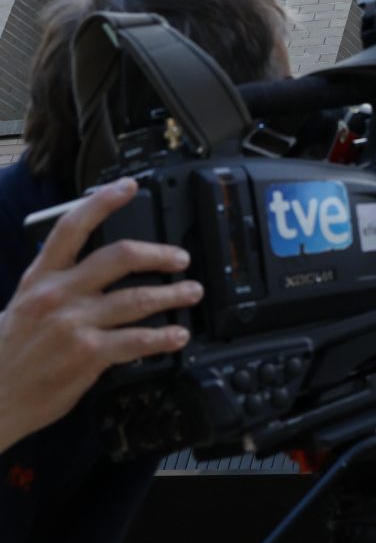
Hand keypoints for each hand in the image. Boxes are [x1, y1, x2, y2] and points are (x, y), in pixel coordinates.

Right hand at [0, 179, 203, 452]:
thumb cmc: (7, 355)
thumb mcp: (21, 307)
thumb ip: (56, 286)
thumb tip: (93, 274)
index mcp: (40, 279)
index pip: (71, 228)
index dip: (102, 201)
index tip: (128, 186)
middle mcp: (59, 295)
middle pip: (119, 257)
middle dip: (158, 254)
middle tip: (180, 258)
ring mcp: (75, 324)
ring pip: (137, 298)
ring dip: (173, 294)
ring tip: (191, 292)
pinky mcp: (88, 354)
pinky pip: (137, 340)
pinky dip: (163, 337)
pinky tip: (177, 336)